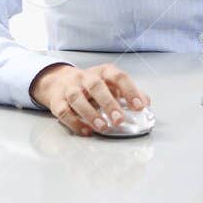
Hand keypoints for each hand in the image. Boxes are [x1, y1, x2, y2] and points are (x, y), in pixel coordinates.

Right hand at [29, 62, 148, 136]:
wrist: (58, 81)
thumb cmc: (90, 85)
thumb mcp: (110, 84)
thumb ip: (128, 92)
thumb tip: (146, 103)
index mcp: (102, 72)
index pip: (118, 76)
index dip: (130, 90)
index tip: (139, 106)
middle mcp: (85, 77)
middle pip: (96, 86)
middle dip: (109, 103)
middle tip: (119, 120)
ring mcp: (69, 88)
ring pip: (77, 98)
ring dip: (90, 113)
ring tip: (103, 127)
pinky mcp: (56, 101)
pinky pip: (63, 111)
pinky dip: (74, 122)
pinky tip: (86, 130)